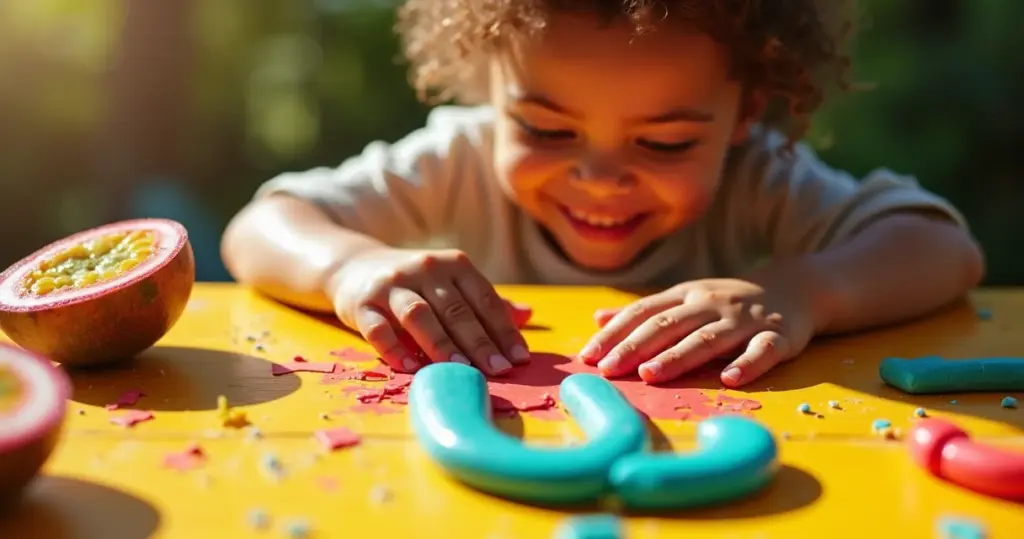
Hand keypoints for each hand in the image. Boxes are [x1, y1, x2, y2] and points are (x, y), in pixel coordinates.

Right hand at [328, 247, 530, 374]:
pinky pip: (377, 328)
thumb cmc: (415, 283)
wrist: (354, 267)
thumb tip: (527, 315)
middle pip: (455, 309)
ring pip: (419, 315)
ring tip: (460, 369)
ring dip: (441, 343)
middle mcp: (425, 269)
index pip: (484, 298)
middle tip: (498, 370)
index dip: (503, 329)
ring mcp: (391, 285)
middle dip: (479, 341)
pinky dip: (393, 348)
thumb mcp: (451, 283)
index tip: (519, 359)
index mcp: (454, 264)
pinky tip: (411, 367)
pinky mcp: (361, 304)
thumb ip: (486, 302)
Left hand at [578, 277, 816, 386]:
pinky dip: (746, 365)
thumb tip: (597, 319)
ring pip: (709, 338)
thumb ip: (645, 311)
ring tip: (650, 374)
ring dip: (678, 356)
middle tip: (608, 368)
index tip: (589, 356)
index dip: (615, 333)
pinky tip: (728, 380)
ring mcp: (745, 320)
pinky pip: (762, 351)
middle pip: (669, 325)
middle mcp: (711, 304)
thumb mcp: (686, 298)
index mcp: (686, 296)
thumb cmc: (728, 302)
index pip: (644, 313)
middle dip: (635, 346)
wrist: (796, 287)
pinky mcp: (779, 336)